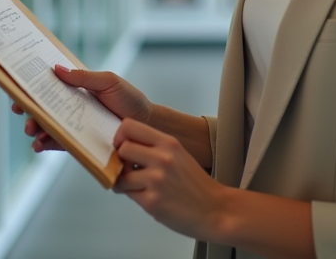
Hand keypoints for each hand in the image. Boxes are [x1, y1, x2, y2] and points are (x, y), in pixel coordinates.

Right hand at [11, 66, 152, 152]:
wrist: (145, 123)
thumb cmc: (128, 98)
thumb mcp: (108, 81)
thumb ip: (83, 77)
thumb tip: (57, 69)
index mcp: (75, 89)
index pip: (49, 86)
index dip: (31, 87)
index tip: (18, 89)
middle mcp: (70, 107)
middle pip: (42, 107)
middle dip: (27, 109)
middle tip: (21, 111)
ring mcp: (73, 126)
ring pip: (46, 127)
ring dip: (34, 128)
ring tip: (31, 130)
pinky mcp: (78, 143)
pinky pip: (57, 143)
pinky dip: (45, 144)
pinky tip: (39, 145)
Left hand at [112, 118, 227, 242]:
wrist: (215, 210)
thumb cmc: (195, 184)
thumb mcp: (179, 154)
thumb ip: (154, 148)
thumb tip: (123, 147)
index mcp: (169, 143)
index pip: (129, 126)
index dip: (120, 137)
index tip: (122, 147)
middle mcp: (162, 158)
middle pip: (122, 149)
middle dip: (120, 160)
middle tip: (128, 169)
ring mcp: (156, 180)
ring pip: (120, 175)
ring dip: (123, 182)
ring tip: (136, 186)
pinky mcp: (152, 202)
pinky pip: (128, 194)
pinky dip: (133, 196)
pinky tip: (147, 197)